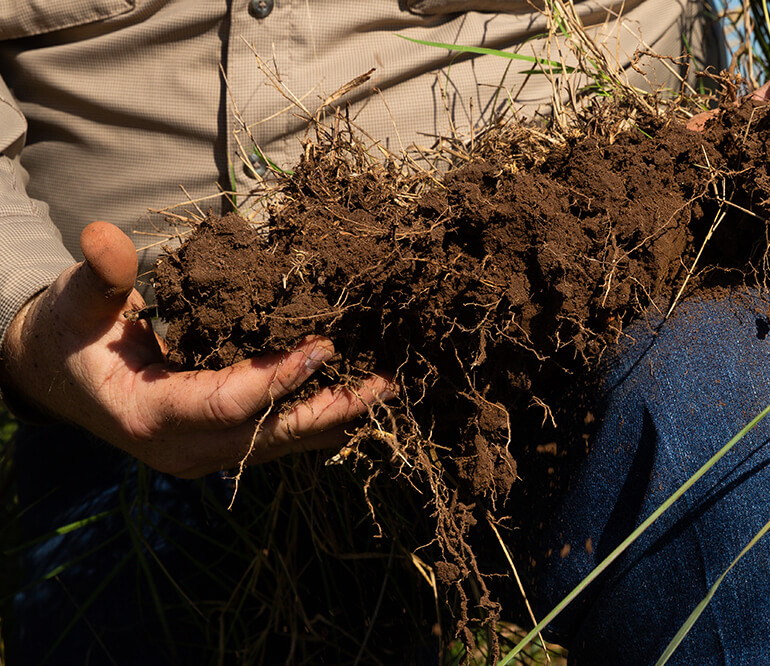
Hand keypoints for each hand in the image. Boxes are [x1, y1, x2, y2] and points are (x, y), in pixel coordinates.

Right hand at [0, 221, 389, 477]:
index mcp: (149, 415)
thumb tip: (103, 237)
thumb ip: (99, 276)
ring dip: (335, 416)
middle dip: (330, 408)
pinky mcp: (220, 449)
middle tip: (384, 381)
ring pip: (281, 444)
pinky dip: (317, 418)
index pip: (228, 403)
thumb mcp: (78, 302)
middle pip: (270, 435)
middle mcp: (183, 449)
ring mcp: (204, 456)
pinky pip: (277, 439)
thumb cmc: (72, 335)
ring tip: (383, 388)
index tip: (326, 344)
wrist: (59, 378)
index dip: (279, 376)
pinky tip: (353, 397)